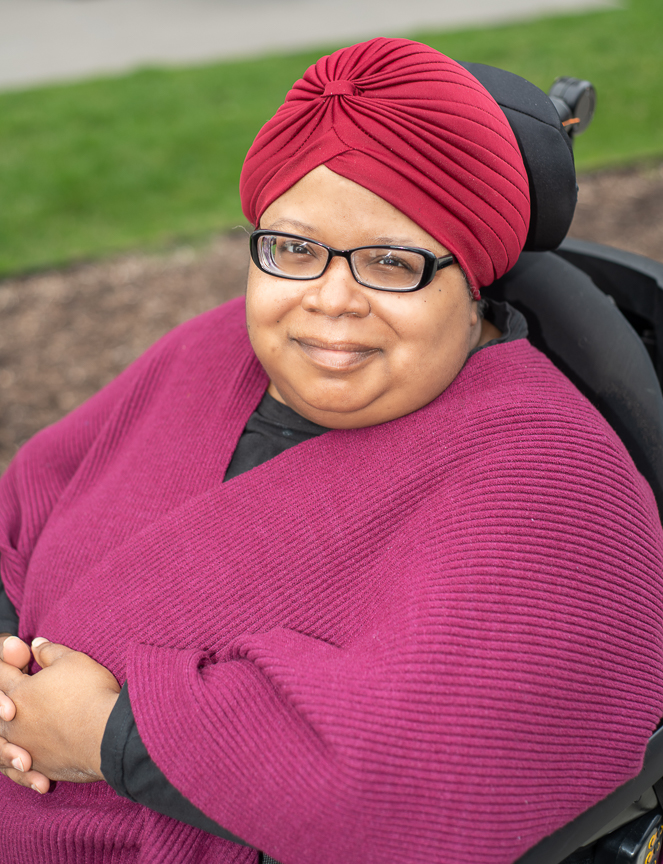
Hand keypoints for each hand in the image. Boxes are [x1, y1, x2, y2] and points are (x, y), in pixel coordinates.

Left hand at [0, 638, 120, 783]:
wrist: (107, 734)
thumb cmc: (89, 692)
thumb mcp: (72, 661)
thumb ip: (49, 652)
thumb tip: (36, 643)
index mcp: (19, 692)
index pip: (3, 673)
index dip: (10, 662)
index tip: (21, 658)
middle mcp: (14, 722)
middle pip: (0, 710)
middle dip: (6, 702)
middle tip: (18, 699)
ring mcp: (25, 746)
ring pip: (5, 743)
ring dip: (9, 738)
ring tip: (25, 730)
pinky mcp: (40, 765)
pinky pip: (20, 768)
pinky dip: (22, 764)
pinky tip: (30, 760)